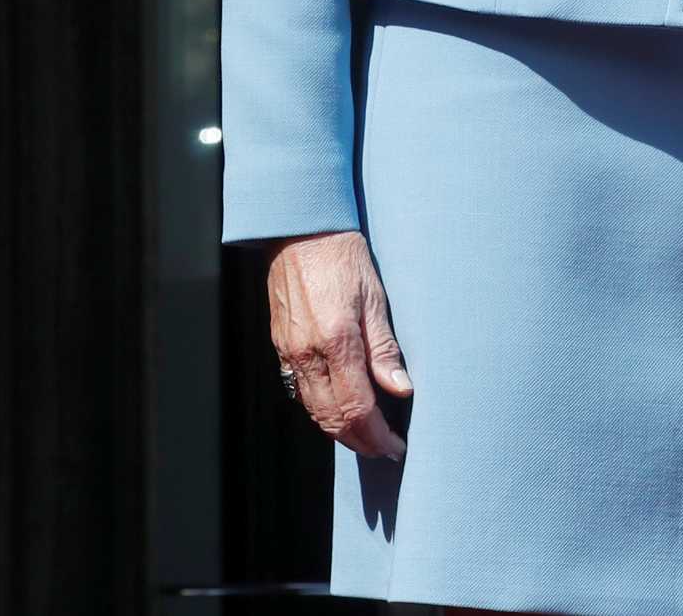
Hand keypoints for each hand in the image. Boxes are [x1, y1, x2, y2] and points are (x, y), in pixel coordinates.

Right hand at [267, 229, 411, 458]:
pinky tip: (340, 410)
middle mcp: (308, 354)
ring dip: (340, 431)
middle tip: (386, 449)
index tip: (396, 447)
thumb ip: (386, 348)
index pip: (357, 408)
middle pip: (332, 418)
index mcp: (336, 342)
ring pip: (314, 411)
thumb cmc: (342, 256)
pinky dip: (322, 410)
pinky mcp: (281, 348)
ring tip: (368, 437)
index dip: (377, 436)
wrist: (301, 233)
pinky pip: (301, 392)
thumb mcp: (376, 297)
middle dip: (360, 442)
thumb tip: (401, 388)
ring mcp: (290, 353)